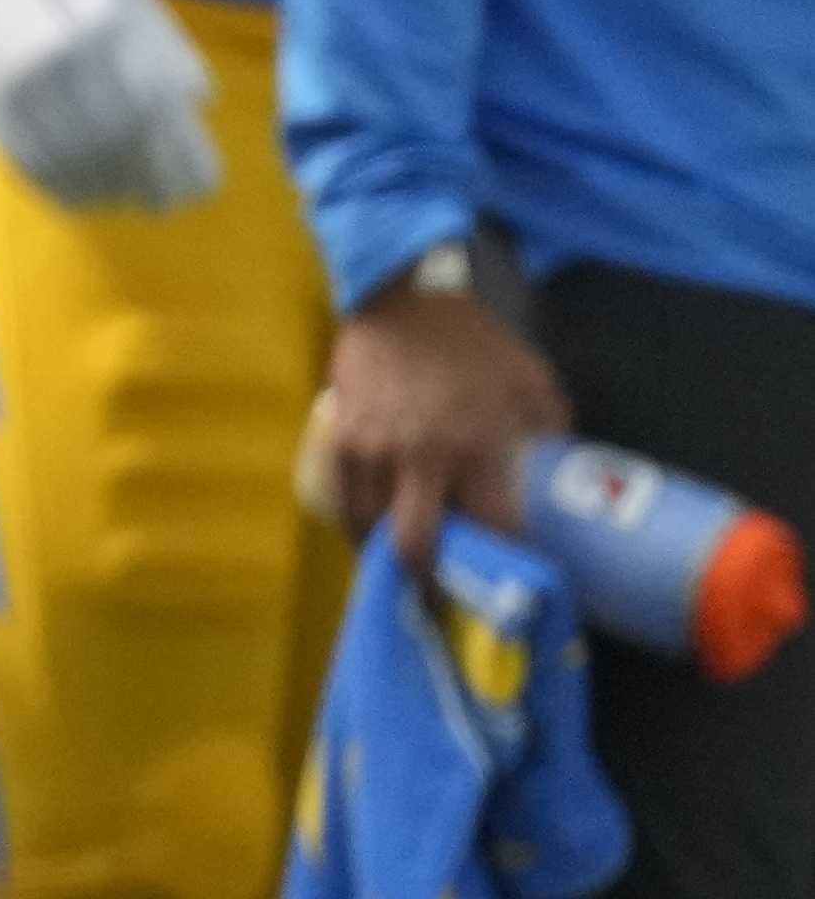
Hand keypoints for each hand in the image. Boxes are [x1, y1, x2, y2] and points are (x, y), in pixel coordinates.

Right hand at [318, 284, 565, 566]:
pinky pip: (345, 501)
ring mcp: (372, 450)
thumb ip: (548, 426)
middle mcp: (420, 458)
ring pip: (373, 530)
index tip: (513, 576)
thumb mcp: (529, 377)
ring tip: (406, 567)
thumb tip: (559, 467)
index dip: (505, 562)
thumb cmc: (467, 339)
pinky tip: (371, 532)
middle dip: (431, 583)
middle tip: (443, 598)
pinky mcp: (340, 439)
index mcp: (475, 445)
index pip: (493, 529)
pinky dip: (358, 526)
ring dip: (390, 554)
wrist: (393, 300)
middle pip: (417, 547)